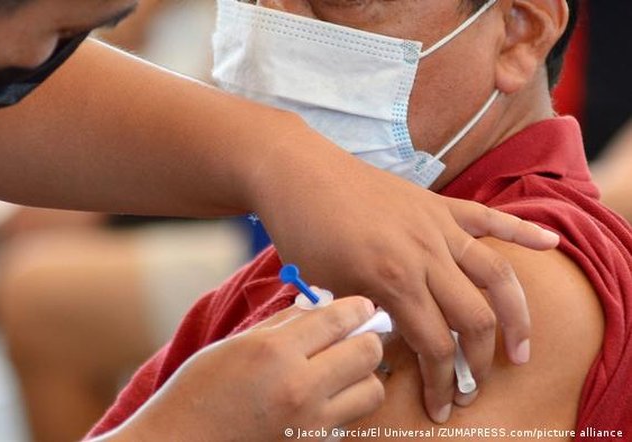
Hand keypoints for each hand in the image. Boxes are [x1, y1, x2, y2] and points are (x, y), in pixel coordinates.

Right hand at [109, 297, 383, 440]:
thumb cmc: (200, 390)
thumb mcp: (237, 345)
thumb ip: (285, 323)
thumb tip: (324, 304)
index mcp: (275, 352)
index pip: (339, 319)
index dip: (357, 307)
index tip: (360, 307)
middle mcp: (299, 388)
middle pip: (368, 352)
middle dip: (365, 338)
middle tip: (353, 336)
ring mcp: (309, 424)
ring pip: (370, 389)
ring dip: (361, 375)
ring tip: (339, 370)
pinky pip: (349, 418)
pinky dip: (344, 405)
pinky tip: (320, 399)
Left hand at [250, 125, 558, 423]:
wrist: (299, 172)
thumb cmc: (304, 231)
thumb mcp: (327, 285)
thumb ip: (365, 315)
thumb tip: (391, 342)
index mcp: (393, 279)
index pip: (434, 345)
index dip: (441, 383)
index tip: (441, 406)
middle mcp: (425, 253)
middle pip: (474, 319)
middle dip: (479, 362)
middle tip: (474, 385)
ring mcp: (437, 225)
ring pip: (496, 275)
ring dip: (516, 316)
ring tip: (522, 348)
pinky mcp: (438, 204)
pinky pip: (489, 218)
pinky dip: (523, 230)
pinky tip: (551, 243)